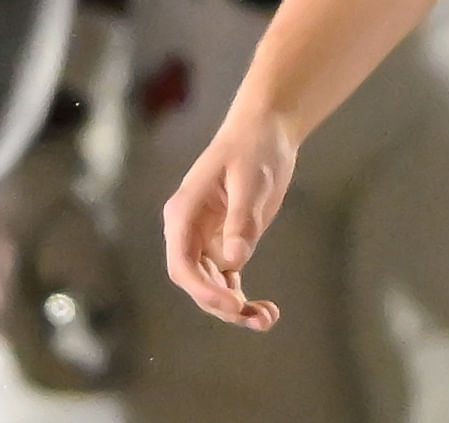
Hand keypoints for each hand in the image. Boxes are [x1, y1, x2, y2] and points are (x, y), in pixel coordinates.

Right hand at [161, 102, 296, 329]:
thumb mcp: (251, 180)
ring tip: (266, 320)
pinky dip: (242, 297)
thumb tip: (235, 261)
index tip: (230, 302)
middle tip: (253, 316)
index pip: (181, 263)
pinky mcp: (227, 243)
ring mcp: (207, 240)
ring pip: (211, 286)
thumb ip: (241, 220)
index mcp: (183, 214)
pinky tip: (265, 311)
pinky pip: (228, 279)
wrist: (267, 130)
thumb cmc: (253, 148)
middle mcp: (188, 231)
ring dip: (233, 307)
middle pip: (194, 280)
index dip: (202, 288)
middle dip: (219, 303)